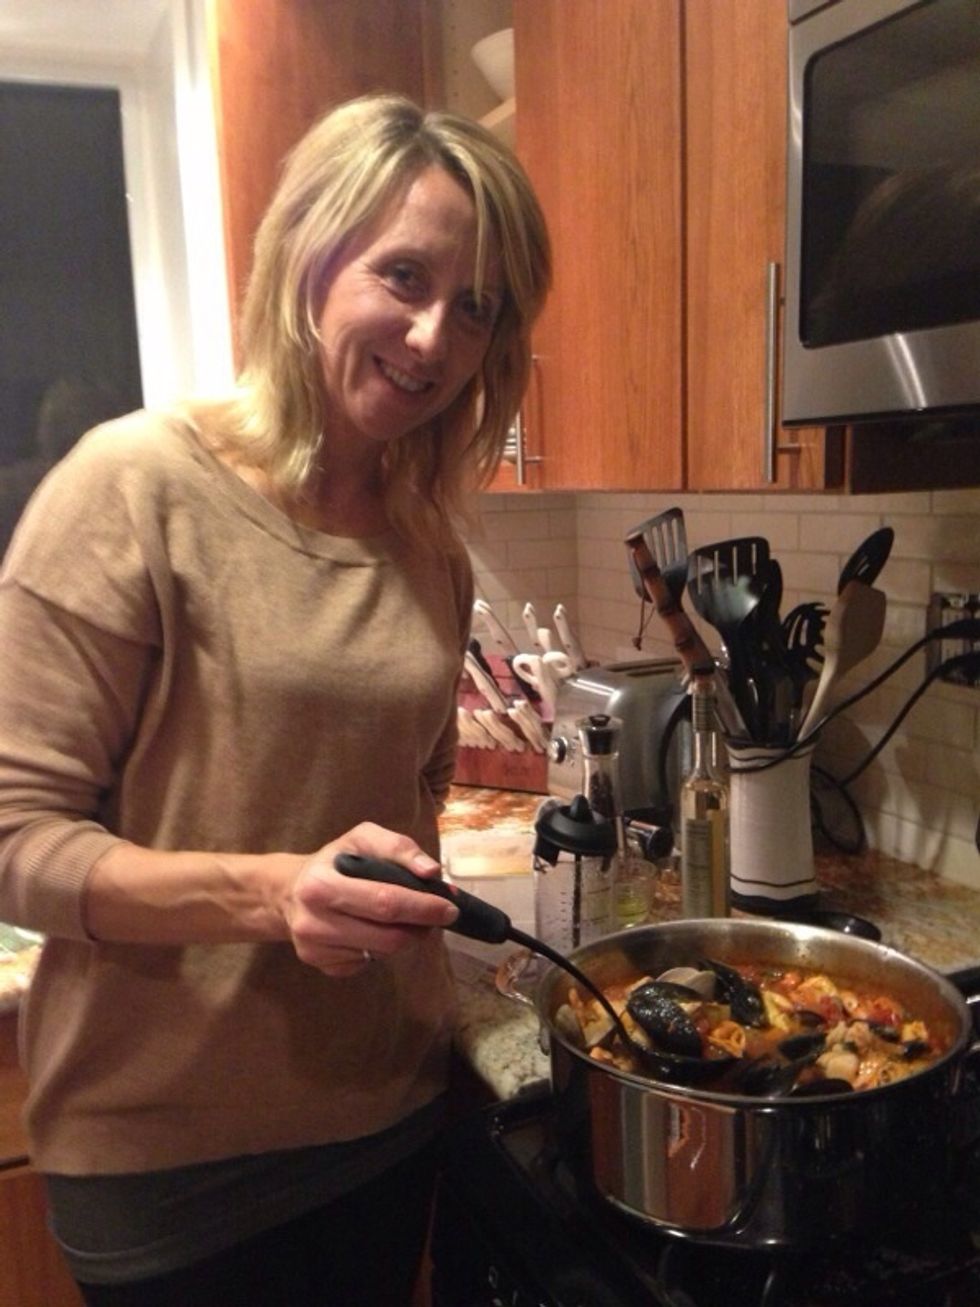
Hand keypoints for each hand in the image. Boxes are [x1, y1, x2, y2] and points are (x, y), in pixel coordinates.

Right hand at [285, 822, 458, 976]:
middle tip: (437, 917)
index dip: (423, 907)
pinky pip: (365, 964)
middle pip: (387, 937)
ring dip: (404, 938)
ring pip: (381, 953)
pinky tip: (373, 930)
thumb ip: (398, 848)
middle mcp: (312, 921)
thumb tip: (431, 872)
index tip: (450, 907)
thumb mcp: (361, 838)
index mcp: (321, 884)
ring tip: (405, 919)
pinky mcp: (318, 965)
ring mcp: (313, 948)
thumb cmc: (335, 861)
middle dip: (421, 928)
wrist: (288, 891)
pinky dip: (380, 949)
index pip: (385, 902)